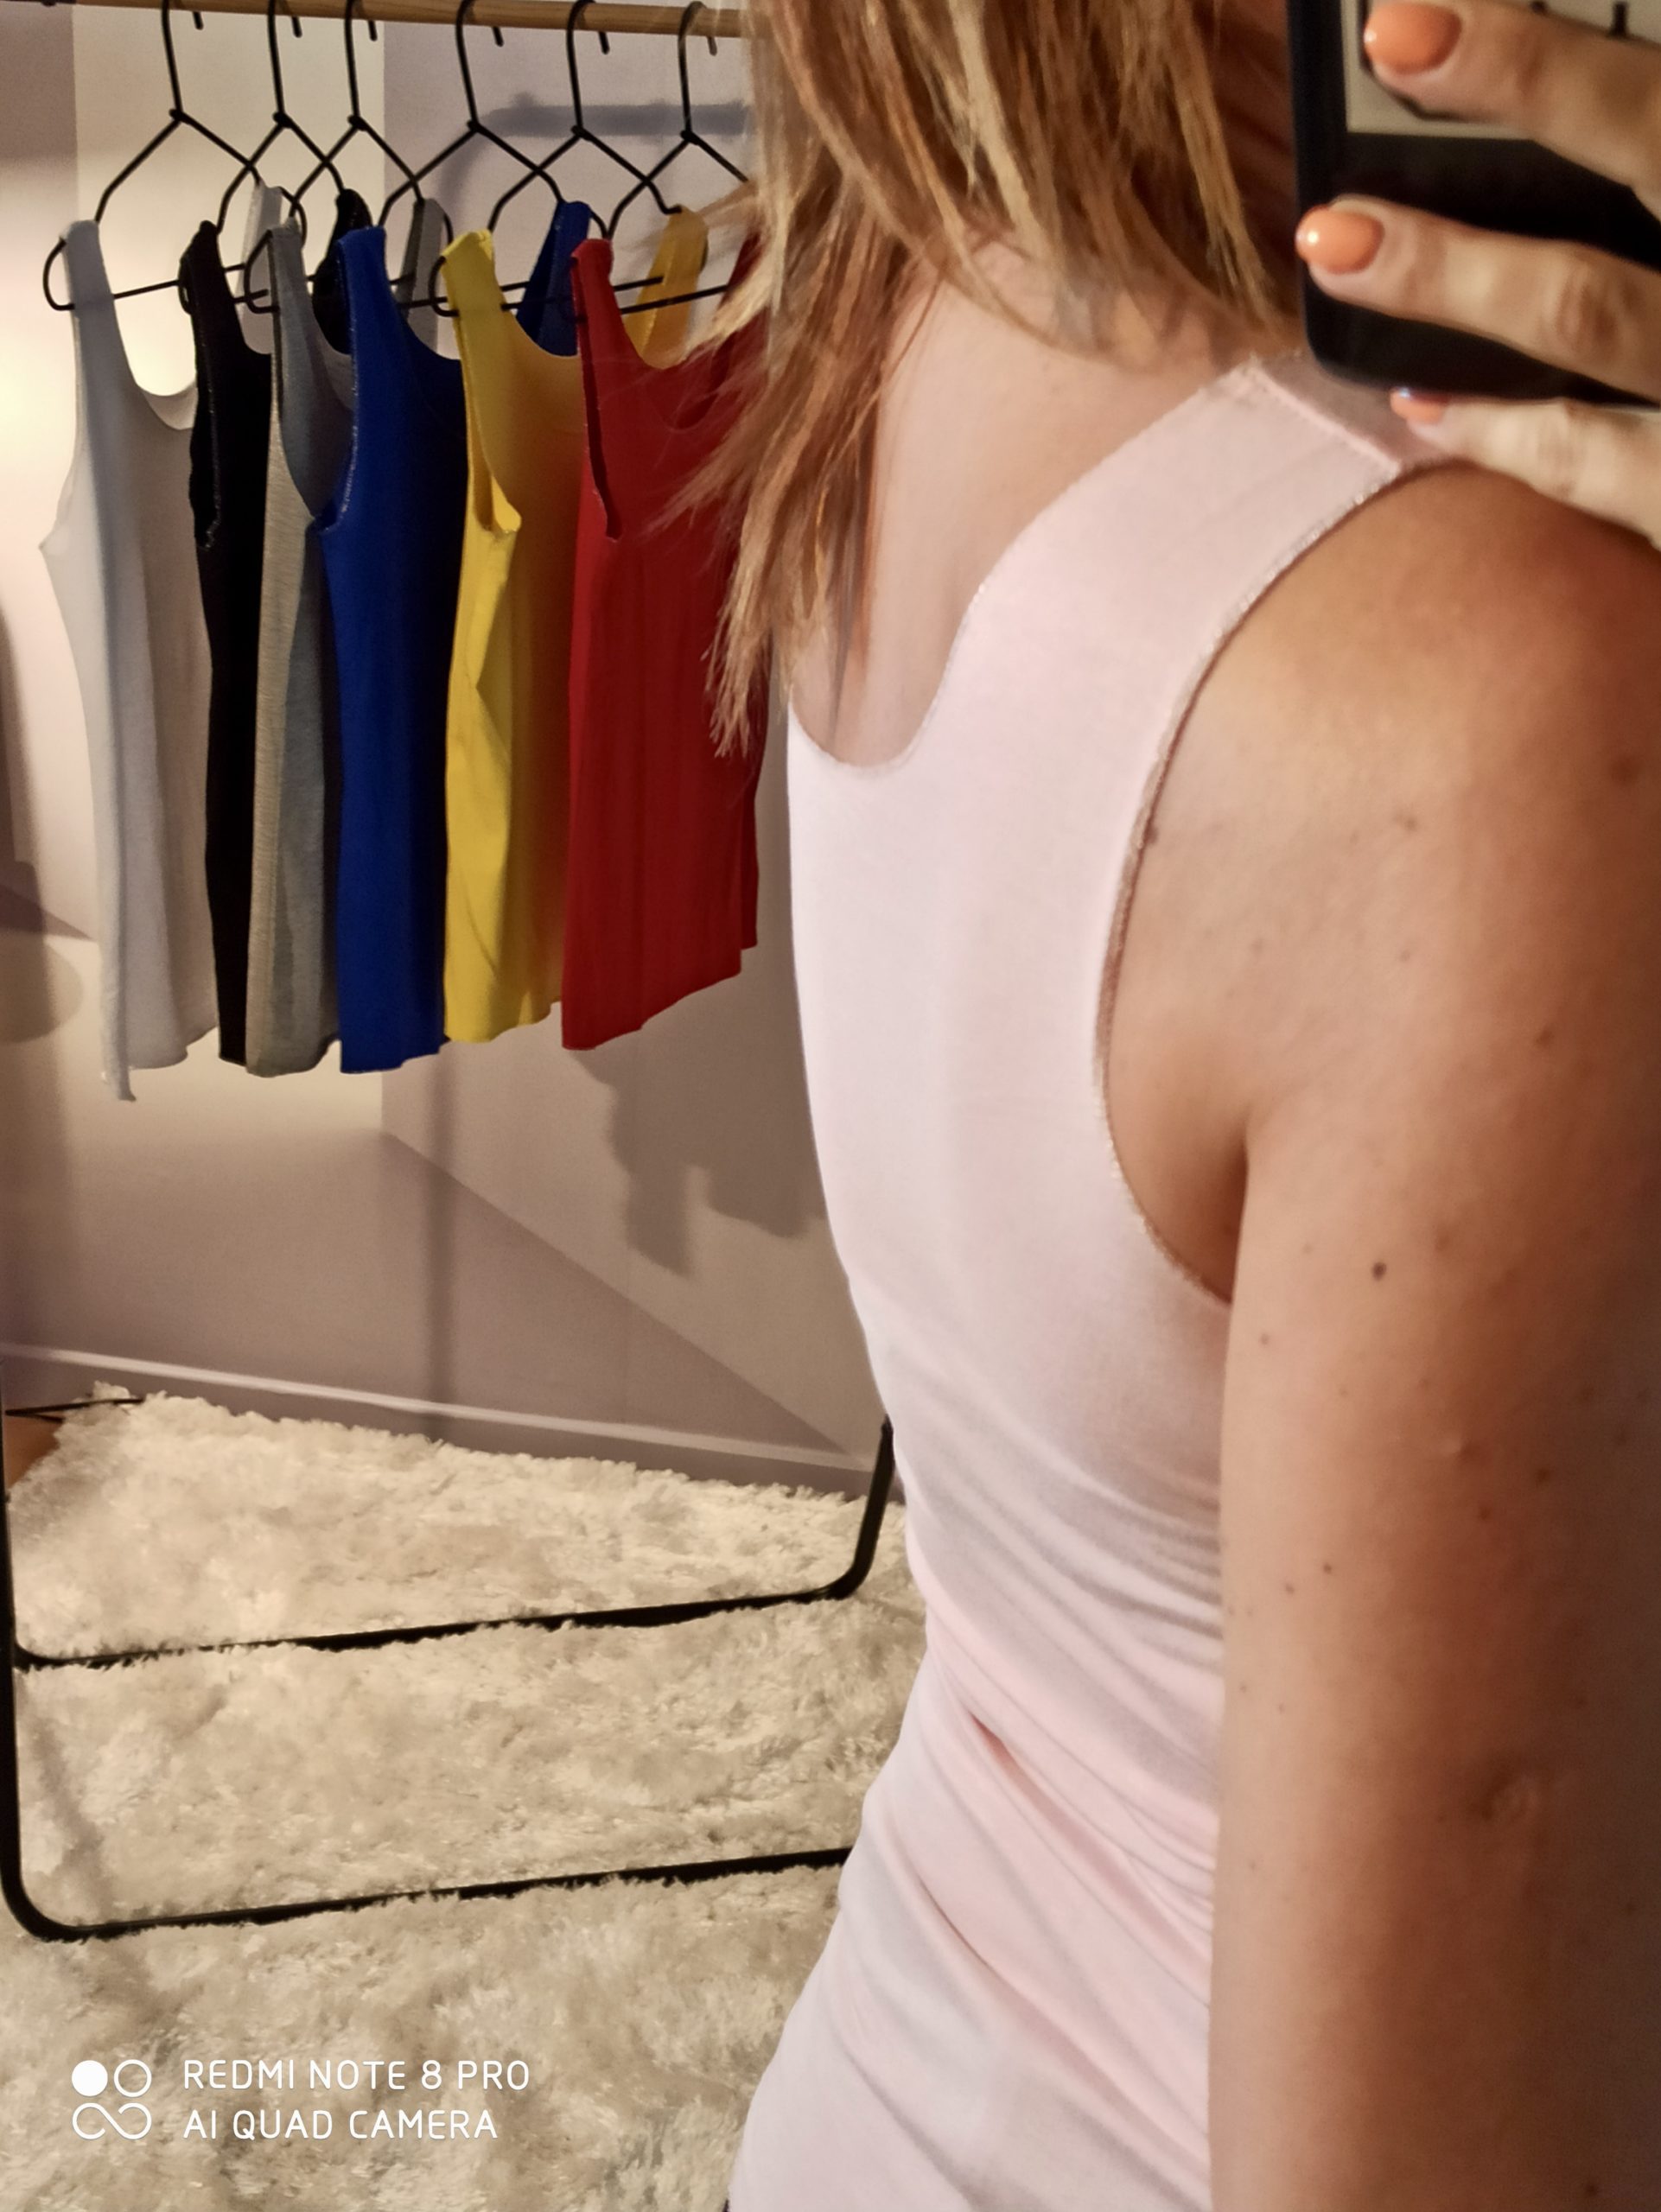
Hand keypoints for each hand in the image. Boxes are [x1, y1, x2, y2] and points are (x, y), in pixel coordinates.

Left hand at [1292, 0, 1660, 546]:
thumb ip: (1660, 168)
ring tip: (1340, 241)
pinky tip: (1417, 398)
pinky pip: (1598, 465)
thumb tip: (1618, 121)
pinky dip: (1502, 430)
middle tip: (1402, 42)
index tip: (1446, 7)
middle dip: (1533, 84)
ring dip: (1459, 272)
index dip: (1567, 50)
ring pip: (1600, 309)